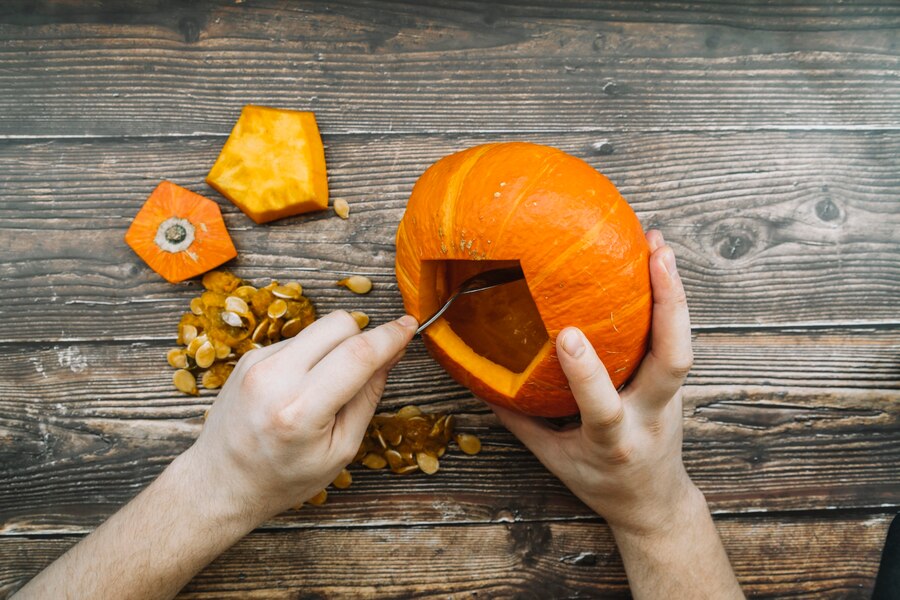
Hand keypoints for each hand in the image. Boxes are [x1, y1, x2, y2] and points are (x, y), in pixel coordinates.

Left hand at [185, 310, 417, 523]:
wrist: (220, 483)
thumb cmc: (283, 477)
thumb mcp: (340, 450)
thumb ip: (367, 397)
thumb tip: (390, 354)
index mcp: (300, 410)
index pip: (357, 355)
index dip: (390, 336)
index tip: (409, 326)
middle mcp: (274, 378)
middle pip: (339, 324)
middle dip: (362, 339)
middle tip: (367, 368)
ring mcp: (257, 363)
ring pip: (319, 329)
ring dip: (335, 349)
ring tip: (325, 390)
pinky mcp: (250, 356)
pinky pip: (299, 340)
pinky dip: (312, 357)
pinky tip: (301, 389)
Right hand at [492, 230, 698, 536]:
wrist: (654, 503)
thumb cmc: (601, 482)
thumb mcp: (554, 460)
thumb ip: (520, 421)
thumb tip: (479, 380)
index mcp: (614, 441)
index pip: (604, 407)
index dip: (586, 372)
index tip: (565, 334)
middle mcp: (650, 416)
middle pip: (673, 362)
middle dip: (669, 306)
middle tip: (654, 255)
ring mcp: (669, 399)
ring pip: (682, 345)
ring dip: (673, 291)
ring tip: (656, 242)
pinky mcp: (674, 384)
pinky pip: (674, 338)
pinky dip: (668, 299)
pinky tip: (657, 259)